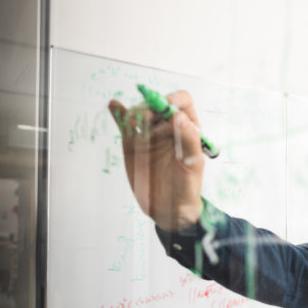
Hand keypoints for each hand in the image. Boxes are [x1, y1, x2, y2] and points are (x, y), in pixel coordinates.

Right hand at [108, 90, 204, 231]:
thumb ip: (189, 139)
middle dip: (150, 107)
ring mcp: (149, 134)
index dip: (173, 100)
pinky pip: (125, 125)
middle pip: (157, 104)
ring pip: (140, 113)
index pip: (182, 101)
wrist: (170, 208)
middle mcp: (168, 127)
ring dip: (135, 112)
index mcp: (188, 128)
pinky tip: (113, 106)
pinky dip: (118, 114)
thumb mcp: (193, 164)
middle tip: (146, 121)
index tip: (165, 111)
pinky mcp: (133, 144)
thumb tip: (178, 116)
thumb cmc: (187, 186)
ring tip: (132, 123)